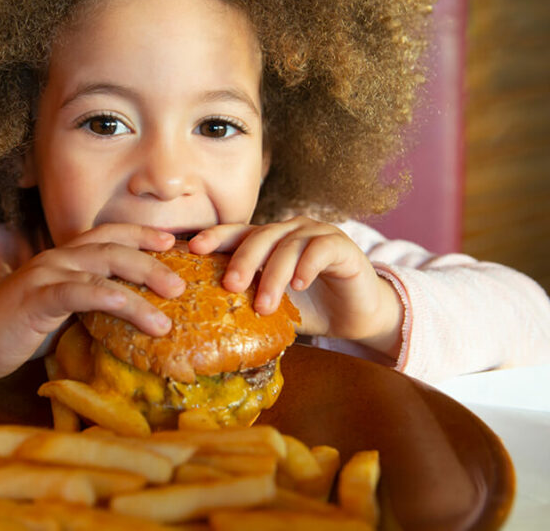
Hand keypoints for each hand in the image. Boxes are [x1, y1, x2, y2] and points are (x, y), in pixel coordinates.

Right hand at [0, 225, 184, 382]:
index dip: (142, 234)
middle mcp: (58, 258)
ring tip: (171, 303)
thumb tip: (129, 317)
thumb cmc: (15, 329)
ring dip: (142, 280)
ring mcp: (46, 275)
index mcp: (65, 258)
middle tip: (183, 282)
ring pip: (103, 266)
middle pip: (115, 247)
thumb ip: (89, 306)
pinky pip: (78, 292)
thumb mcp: (60, 313)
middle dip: (153, 260)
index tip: (174, 242)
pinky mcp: (36, 299)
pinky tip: (133, 308)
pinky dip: (110, 297)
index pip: (110, 236)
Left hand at [188, 217, 402, 358]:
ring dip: (274, 275)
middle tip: (230, 285)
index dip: (216, 237)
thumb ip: (247, 302)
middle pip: (259, 236)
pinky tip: (299, 285)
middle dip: (242, 260)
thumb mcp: (272, 305)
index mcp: (268, 241)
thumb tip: (205, 319)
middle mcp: (289, 231)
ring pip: (288, 246)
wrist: (355, 316)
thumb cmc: (310, 308)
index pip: (237, 233)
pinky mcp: (341, 245)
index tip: (194, 249)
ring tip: (266, 305)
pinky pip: (320, 249)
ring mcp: (316, 234)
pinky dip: (307, 266)